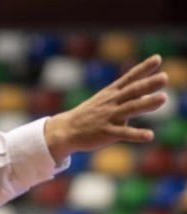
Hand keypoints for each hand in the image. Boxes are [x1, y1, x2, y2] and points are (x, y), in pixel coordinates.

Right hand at [44, 54, 168, 163]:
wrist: (66, 130)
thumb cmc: (89, 114)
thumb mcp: (106, 100)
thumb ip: (128, 95)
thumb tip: (149, 92)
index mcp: (112, 93)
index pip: (129, 78)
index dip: (143, 68)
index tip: (157, 59)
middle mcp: (111, 102)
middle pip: (133, 91)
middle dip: (148, 84)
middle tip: (164, 78)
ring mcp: (109, 117)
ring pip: (130, 108)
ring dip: (147, 103)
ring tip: (163, 98)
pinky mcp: (106, 133)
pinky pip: (123, 133)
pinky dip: (137, 134)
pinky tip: (149, 136)